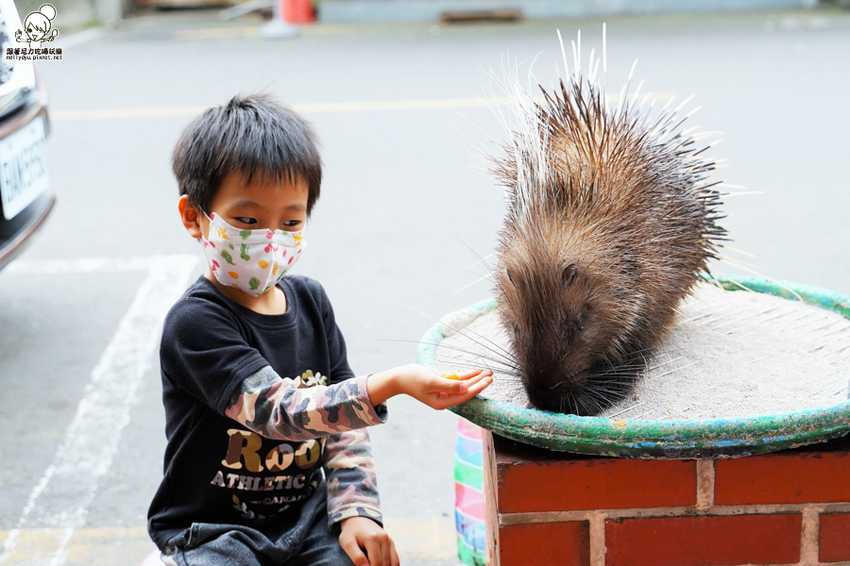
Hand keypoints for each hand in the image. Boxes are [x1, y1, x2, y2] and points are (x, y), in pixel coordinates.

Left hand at [339, 517, 398, 565]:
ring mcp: (389, 540)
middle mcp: (383, 538)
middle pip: (384, 563)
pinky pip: (395, 559)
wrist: (358, 519)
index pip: (376, 563)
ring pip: (392, 562)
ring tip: (374, 565)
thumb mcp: (347, 543)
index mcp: (372, 539)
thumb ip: (356, 556)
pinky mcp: (391, 542)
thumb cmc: (351, 533)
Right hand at [367, 364, 492, 408]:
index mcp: (442, 402)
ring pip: (463, 384)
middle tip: (491, 375)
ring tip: (487, 372)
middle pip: (466, 390)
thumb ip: (449, 385)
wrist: (399, 376)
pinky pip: (456, 379)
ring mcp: (443, 391)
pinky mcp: (441, 383)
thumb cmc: (413, 379)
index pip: (464, 395)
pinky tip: (475, 371)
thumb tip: (465, 388)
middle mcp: (444, 398)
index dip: (477, 388)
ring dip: (474, 377)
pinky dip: (465, 375)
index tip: (488, 381)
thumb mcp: (432, 381)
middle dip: (479, 382)